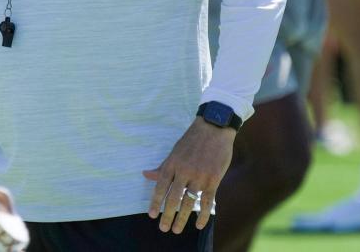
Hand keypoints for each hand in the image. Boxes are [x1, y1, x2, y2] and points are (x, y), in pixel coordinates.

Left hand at [143, 118, 235, 233]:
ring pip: (189, 202)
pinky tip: (199, 225)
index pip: (161, 186)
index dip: (156, 201)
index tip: (151, 215)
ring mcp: (199, 176)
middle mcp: (184, 171)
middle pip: (174, 197)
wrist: (213, 129)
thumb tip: (146, 175)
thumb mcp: (174, 151)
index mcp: (172, 164)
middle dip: (168, 215)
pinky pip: (208, 201)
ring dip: (182, 218)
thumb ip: (163, 166)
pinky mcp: (213, 180)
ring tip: (177, 230)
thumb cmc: (192, 141)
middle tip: (163, 228)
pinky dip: (203, 215)